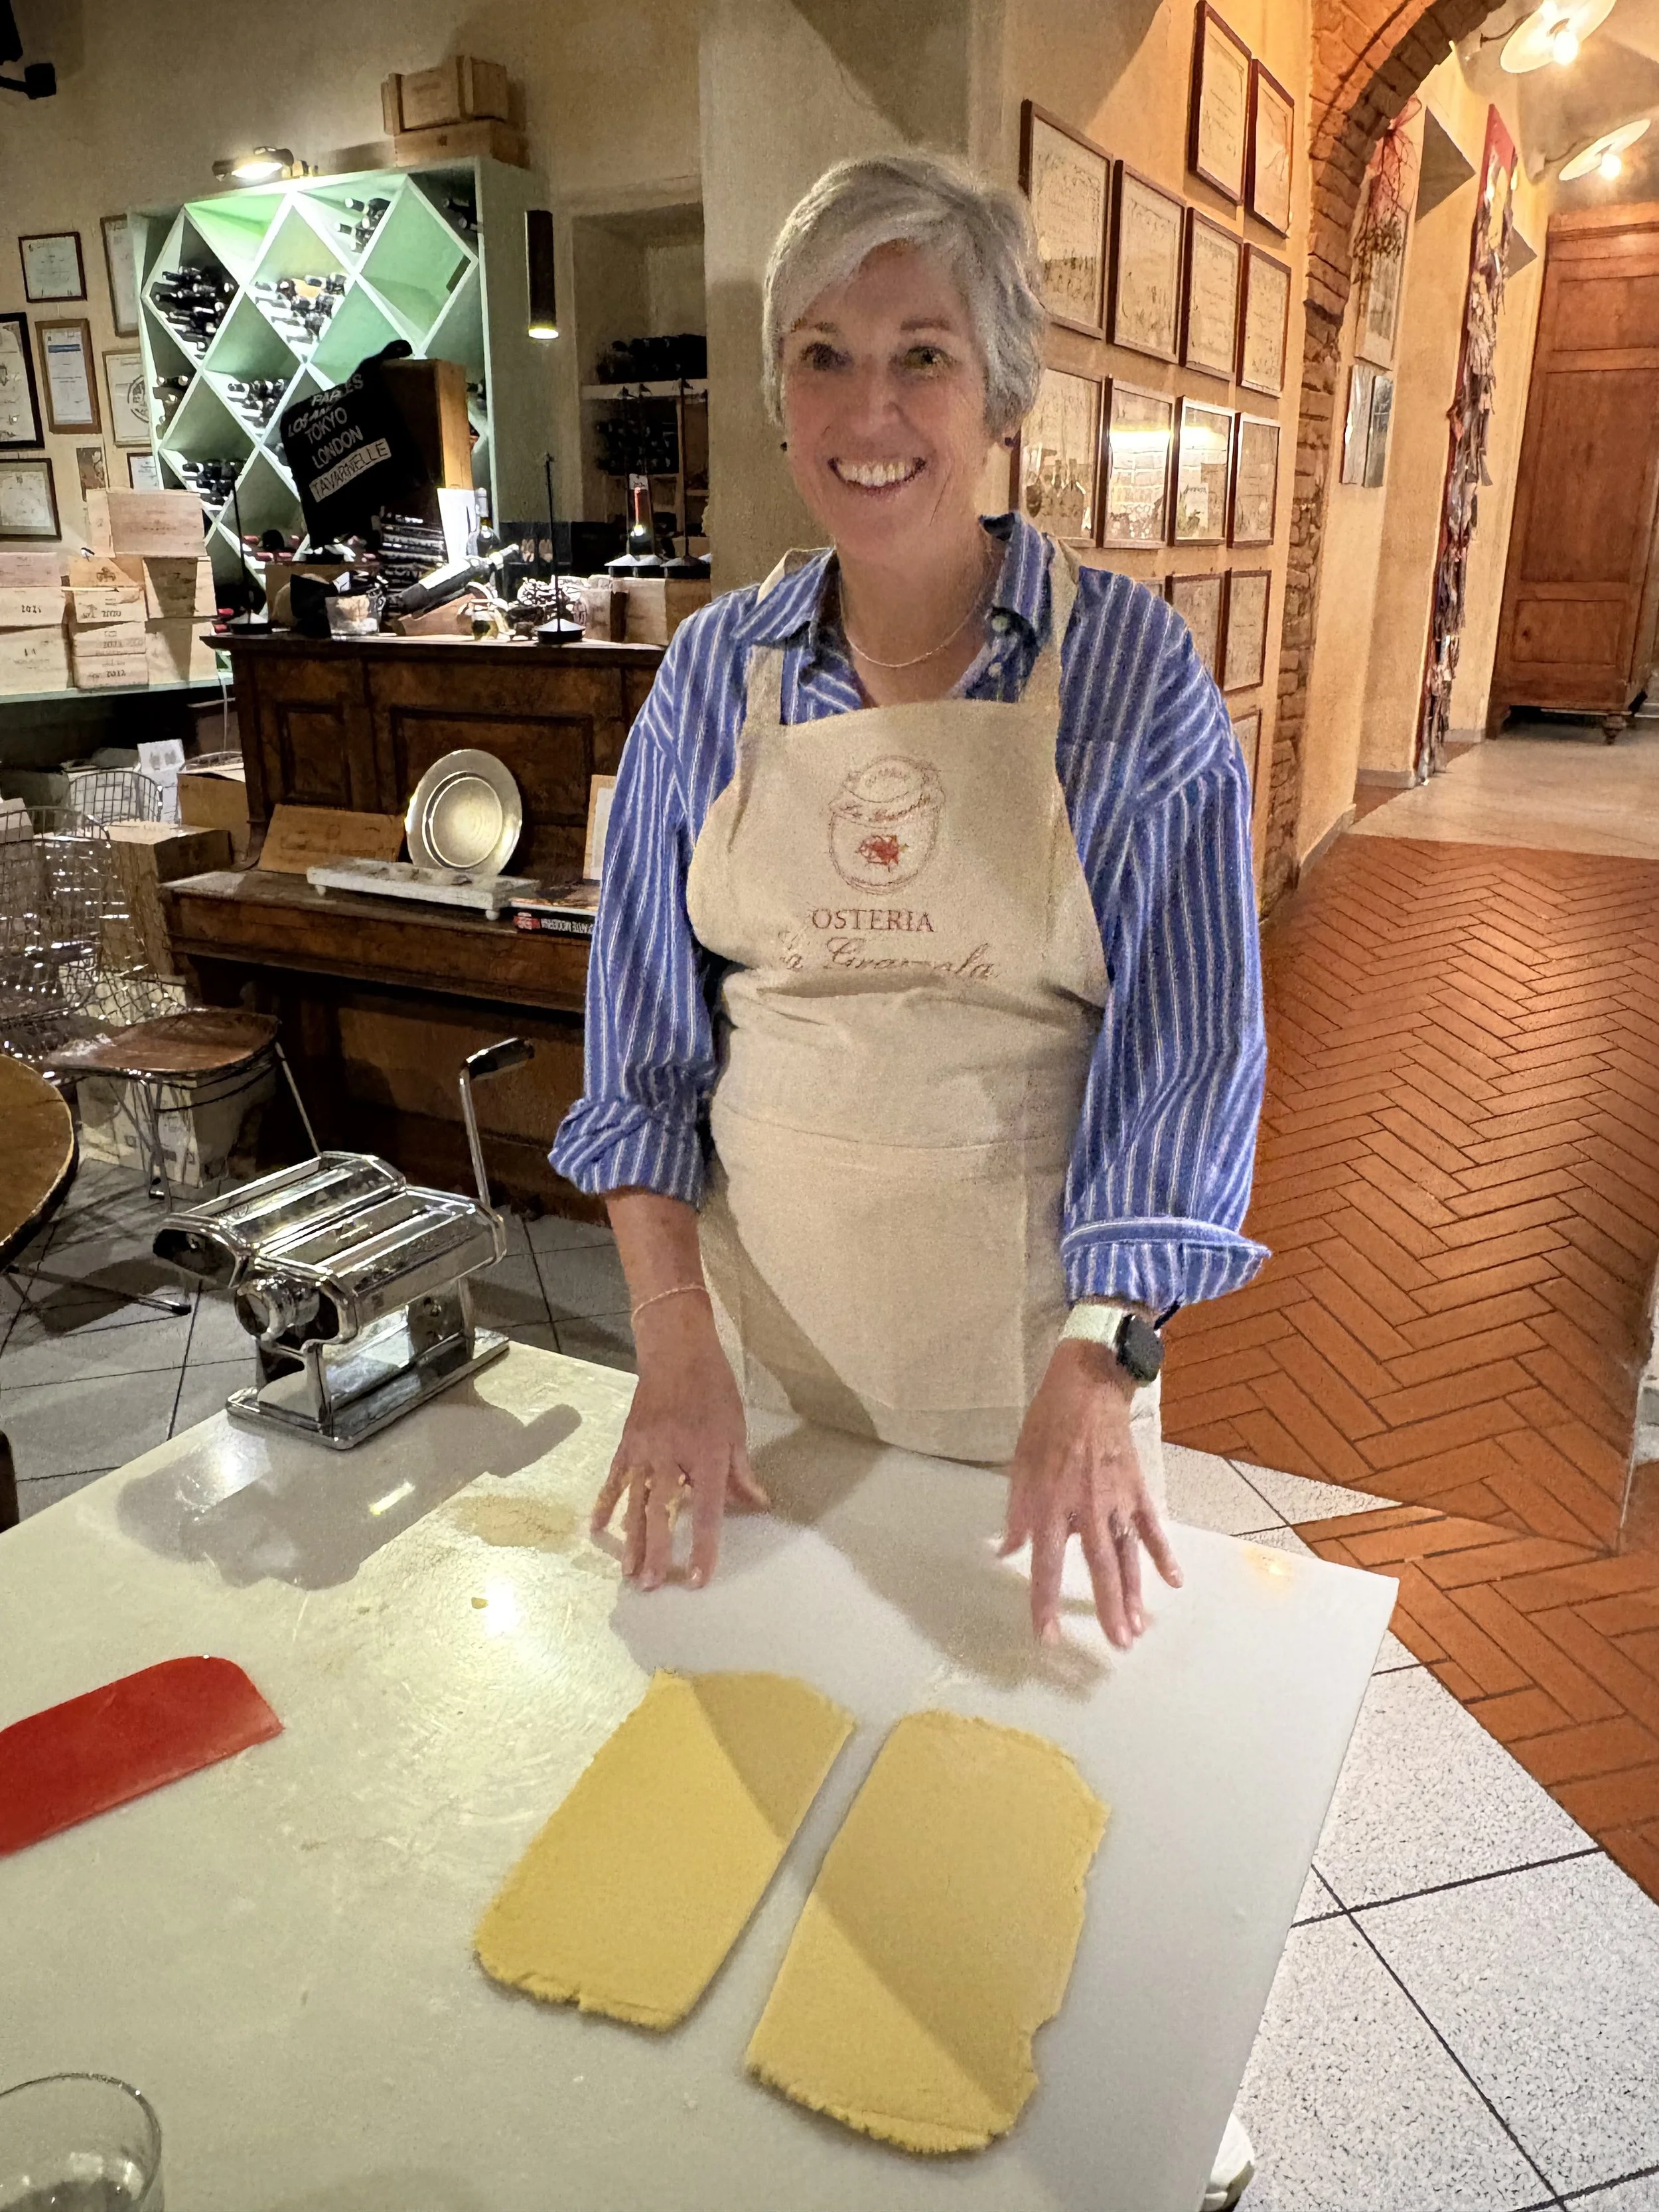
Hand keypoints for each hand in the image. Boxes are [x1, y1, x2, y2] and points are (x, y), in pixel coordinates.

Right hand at [590, 1295, 768, 1590]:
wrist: (675, 1349)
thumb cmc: (712, 1386)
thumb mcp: (736, 1428)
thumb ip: (741, 1471)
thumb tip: (758, 1504)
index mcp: (705, 1454)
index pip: (707, 1511)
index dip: (704, 1547)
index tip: (699, 1578)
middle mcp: (671, 1457)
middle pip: (661, 1514)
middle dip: (657, 1552)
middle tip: (651, 1585)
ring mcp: (643, 1451)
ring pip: (634, 1504)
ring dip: (631, 1541)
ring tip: (629, 1572)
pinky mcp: (626, 1443)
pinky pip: (613, 1480)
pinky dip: (605, 1505)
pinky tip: (597, 1530)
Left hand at [999, 1338, 1181, 1648]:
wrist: (1086, 1386)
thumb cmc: (1046, 1426)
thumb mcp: (1018, 1467)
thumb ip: (1015, 1515)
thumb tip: (1006, 1552)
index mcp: (1050, 1505)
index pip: (1047, 1566)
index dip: (1045, 1605)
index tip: (1047, 1638)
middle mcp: (1086, 1509)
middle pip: (1099, 1569)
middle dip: (1107, 1610)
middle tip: (1117, 1645)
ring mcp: (1116, 1500)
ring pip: (1128, 1556)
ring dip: (1133, 1594)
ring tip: (1138, 1628)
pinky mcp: (1137, 1488)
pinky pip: (1152, 1528)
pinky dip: (1163, 1554)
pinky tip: (1173, 1581)